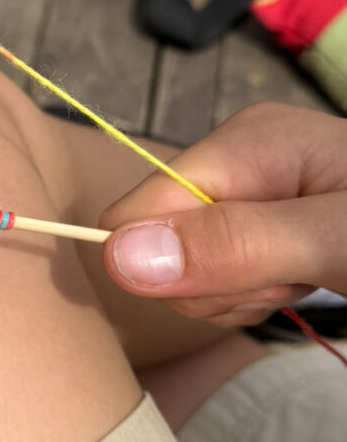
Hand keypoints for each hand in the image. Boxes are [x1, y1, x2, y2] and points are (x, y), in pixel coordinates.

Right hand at [100, 103, 346, 325]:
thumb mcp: (333, 238)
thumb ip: (233, 244)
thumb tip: (116, 256)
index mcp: (242, 144)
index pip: (135, 213)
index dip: (171, 265)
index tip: (253, 275)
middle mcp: (230, 164)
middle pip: (154, 248)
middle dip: (212, 285)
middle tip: (290, 278)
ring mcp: (240, 197)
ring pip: (178, 274)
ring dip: (235, 297)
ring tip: (302, 279)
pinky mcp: (249, 227)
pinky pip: (207, 280)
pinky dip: (246, 298)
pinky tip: (296, 281)